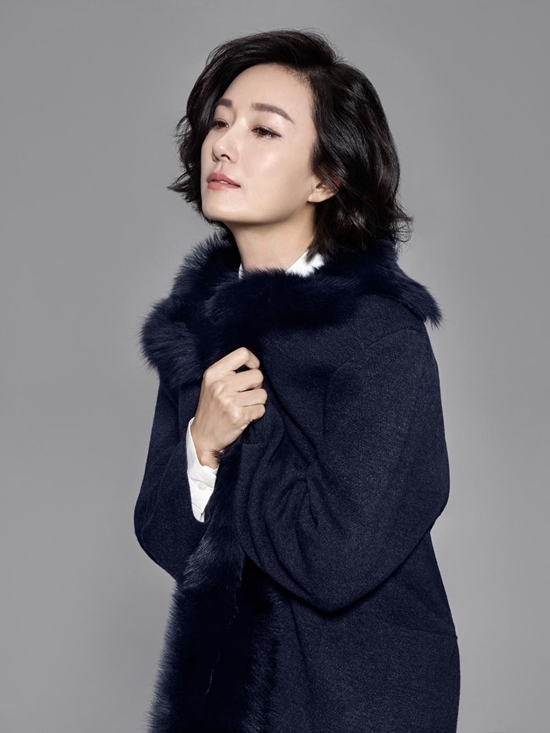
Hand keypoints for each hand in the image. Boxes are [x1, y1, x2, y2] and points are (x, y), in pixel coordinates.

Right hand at [190, 347, 267, 467]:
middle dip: (256, 386)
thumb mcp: (212, 383)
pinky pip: (261, 409)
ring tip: (243, 406)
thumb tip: (255, 365)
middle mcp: (221, 385)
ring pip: (262, 394)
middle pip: (258, 375)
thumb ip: (229, 371)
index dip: (253, 361)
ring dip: (257, 402)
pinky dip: (256, 414)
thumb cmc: (211, 407)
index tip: (251, 370)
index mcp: (214, 373)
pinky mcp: (239, 416)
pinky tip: (244, 416)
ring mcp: (230, 401)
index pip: (242, 354)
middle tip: (246, 394)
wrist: (202, 436)